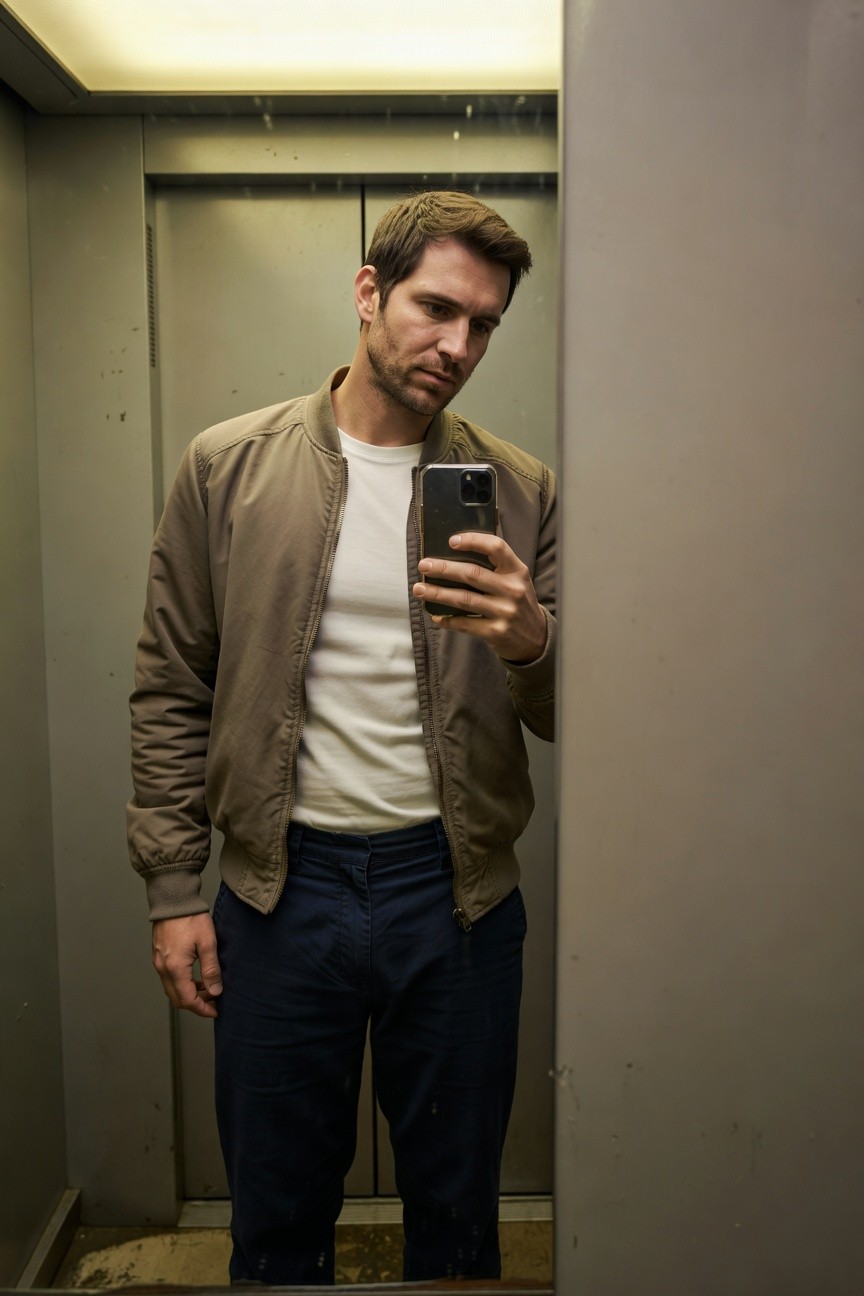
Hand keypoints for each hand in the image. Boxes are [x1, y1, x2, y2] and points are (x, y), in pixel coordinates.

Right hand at [151, 913, 221, 1018]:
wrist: (173, 899)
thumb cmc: (191, 917)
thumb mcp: (207, 943)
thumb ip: (211, 969)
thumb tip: (215, 991)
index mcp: (175, 968)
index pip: (187, 999)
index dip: (202, 1008)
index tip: (215, 1010)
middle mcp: (163, 968)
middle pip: (177, 998)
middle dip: (196, 1003)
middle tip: (213, 1000)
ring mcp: (158, 962)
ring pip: (172, 989)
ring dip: (189, 993)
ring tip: (207, 988)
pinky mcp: (158, 955)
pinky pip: (168, 978)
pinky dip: (182, 983)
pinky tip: (195, 977)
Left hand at [413, 531, 547, 663]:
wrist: (536, 638)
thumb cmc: (517, 603)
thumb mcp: (516, 581)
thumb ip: (495, 568)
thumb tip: (454, 555)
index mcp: (517, 571)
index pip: (496, 548)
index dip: (473, 541)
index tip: (452, 541)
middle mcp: (512, 590)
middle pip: (472, 574)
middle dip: (444, 569)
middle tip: (424, 565)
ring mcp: (504, 612)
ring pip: (463, 599)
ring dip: (437, 593)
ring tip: (419, 589)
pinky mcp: (496, 632)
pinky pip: (464, 624)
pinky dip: (447, 620)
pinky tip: (436, 615)